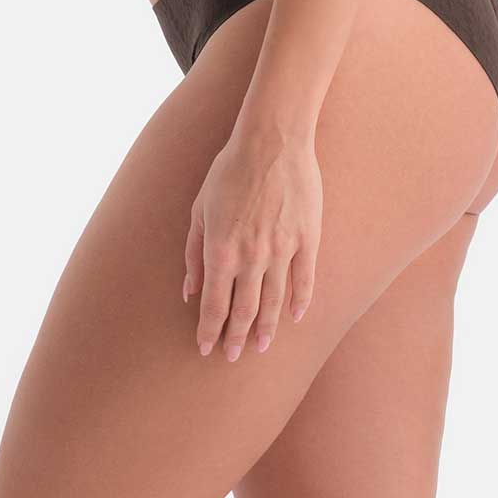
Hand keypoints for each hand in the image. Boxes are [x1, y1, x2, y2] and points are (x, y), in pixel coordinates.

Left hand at [183, 122, 322, 361]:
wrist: (271, 141)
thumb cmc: (230, 170)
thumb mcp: (200, 209)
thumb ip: (193, 253)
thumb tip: (190, 290)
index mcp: (221, 251)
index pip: (215, 306)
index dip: (210, 331)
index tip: (206, 348)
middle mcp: (252, 258)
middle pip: (245, 310)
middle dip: (236, 337)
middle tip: (233, 356)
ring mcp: (282, 250)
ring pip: (275, 302)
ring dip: (267, 327)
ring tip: (261, 346)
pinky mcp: (307, 239)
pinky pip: (305, 279)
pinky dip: (300, 301)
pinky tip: (296, 317)